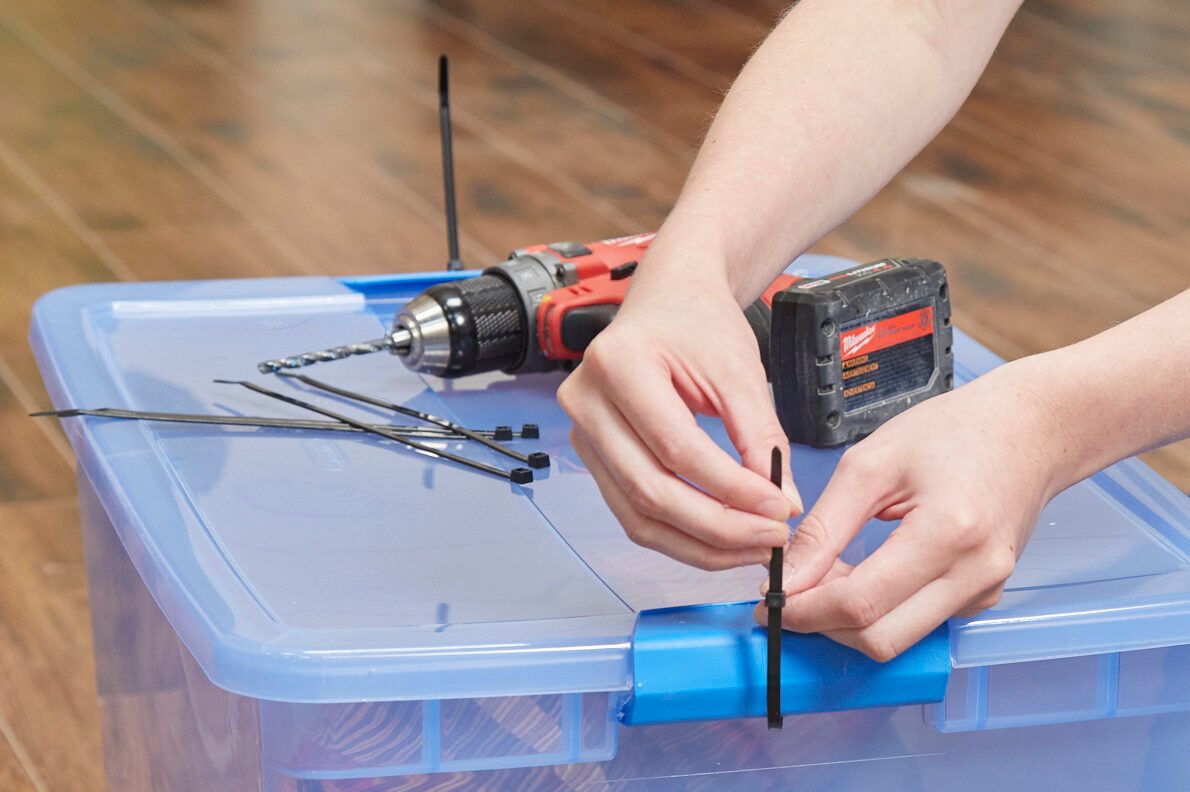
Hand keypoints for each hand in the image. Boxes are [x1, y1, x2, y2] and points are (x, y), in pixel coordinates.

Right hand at [558, 265, 801, 570]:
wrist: (669, 300)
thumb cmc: (697, 322)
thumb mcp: (739, 369)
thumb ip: (761, 437)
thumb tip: (781, 503)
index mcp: (618, 365)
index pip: (676, 448)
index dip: (731, 488)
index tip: (780, 508)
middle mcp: (586, 402)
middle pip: (650, 490)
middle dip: (718, 526)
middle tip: (771, 536)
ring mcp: (582, 434)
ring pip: (637, 516)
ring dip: (699, 544)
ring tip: (750, 546)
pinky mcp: (593, 458)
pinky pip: (633, 514)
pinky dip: (679, 535)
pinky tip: (720, 539)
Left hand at [755, 359, 1061, 660]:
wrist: (1027, 431)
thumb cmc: (952, 433)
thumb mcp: (870, 464)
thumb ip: (824, 527)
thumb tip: (787, 577)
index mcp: (947, 532)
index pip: (861, 603)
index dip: (805, 611)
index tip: (769, 601)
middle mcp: (975, 574)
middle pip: (879, 638)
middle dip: (822, 623)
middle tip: (791, 590)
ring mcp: (984, 592)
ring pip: (897, 639)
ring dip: (849, 618)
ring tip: (828, 571)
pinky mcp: (983, 598)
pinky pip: (918, 623)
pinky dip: (879, 609)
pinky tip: (862, 572)